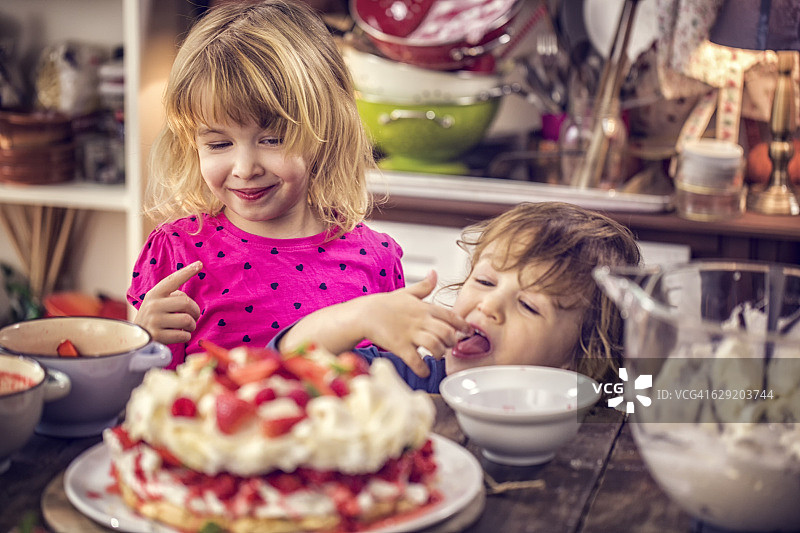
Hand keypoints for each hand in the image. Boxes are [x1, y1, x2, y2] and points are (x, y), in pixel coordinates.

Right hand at [133, 261, 202, 344]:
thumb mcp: (155, 303)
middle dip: (196, 311)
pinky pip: (183, 335)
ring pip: (187, 320)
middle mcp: (153, 305)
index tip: (199, 264)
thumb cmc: (152, 319)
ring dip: (192, 325)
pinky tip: (180, 335)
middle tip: (195, 316)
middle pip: (186, 303)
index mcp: (154, 294)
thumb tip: (189, 301)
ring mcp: (154, 321)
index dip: (187, 272)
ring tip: (188, 327)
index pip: (172, 280)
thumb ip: (170, 297)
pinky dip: (186, 336)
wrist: (134, 340)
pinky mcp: (157, 336)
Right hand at [356, 271, 470, 376]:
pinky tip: (424, 370)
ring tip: (436, 356)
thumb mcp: (407, 292)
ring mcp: (410, 334)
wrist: (364, 314)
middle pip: (447, 333)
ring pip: (435, 346)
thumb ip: (424, 286)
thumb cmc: (385, 305)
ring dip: (439, 354)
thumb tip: (434, 273)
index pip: (451, 316)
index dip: (463, 325)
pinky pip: (416, 360)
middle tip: (449, 346)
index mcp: (424, 308)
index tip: (469, 332)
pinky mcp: (399, 346)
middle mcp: (420, 320)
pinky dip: (423, 368)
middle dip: (452, 342)